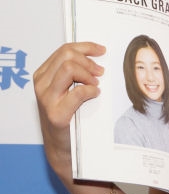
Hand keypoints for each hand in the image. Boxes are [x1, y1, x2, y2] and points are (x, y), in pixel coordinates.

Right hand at [33, 42, 105, 180]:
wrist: (63, 146)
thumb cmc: (69, 115)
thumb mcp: (68, 89)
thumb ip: (76, 72)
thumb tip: (97, 54)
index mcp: (43, 75)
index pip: (64, 50)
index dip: (86, 47)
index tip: (101, 51)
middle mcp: (41, 85)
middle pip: (67, 55)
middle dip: (88, 61)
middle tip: (100, 72)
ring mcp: (47, 99)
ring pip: (69, 68)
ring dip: (89, 74)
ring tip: (96, 83)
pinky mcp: (56, 114)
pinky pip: (78, 92)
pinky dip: (91, 90)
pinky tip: (95, 94)